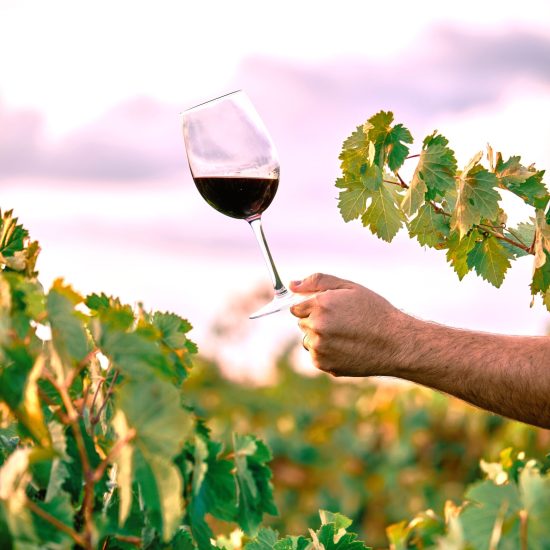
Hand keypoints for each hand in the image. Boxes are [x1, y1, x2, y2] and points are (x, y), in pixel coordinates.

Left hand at [290, 273, 409, 377]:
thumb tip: (292, 285)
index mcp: (320, 304)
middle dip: (316, 321)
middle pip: (302, 323)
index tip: (328, 310)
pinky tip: (346, 348)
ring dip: (320, 338)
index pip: (296, 307)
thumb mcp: (349, 288)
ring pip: (309, 340)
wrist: (396, 343)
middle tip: (342, 322)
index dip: (312, 307)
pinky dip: (326, 352)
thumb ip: (318, 282)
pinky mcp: (323, 364)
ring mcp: (319, 347)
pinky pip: (316, 355)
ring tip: (346, 336)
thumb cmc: (375, 311)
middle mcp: (316, 326)